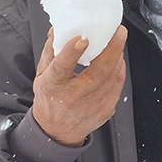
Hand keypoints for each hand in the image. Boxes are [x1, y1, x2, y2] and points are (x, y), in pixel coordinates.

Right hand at [31, 26, 126, 146]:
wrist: (57, 131)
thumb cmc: (50, 99)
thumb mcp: (42, 75)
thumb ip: (50, 52)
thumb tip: (57, 30)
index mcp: (53, 86)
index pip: (61, 68)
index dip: (72, 53)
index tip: (82, 38)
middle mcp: (72, 97)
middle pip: (96, 73)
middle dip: (111, 50)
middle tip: (118, 32)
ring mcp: (90, 106)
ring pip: (111, 79)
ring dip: (118, 57)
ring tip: (118, 42)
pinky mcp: (104, 110)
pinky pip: (117, 87)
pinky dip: (119, 71)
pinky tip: (118, 60)